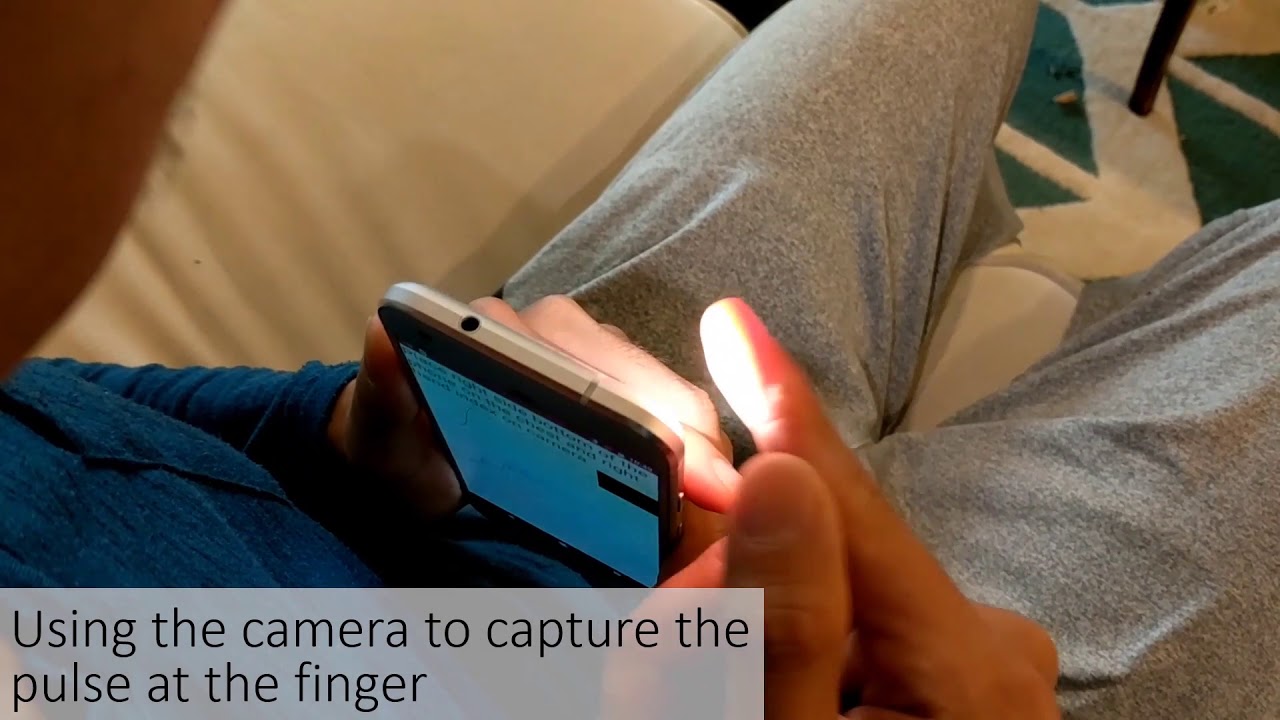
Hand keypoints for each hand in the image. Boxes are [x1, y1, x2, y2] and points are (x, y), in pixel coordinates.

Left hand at [328, 295, 735, 568]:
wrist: (407, 453)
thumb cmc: (399, 449)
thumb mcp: (384, 434)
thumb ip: (382, 393)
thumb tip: (382, 334)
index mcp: (508, 330)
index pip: (600, 370)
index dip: (656, 420)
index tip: (698, 476)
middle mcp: (555, 324)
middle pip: (649, 379)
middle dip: (695, 439)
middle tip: (728, 503)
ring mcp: (589, 347)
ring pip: (666, 387)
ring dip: (698, 441)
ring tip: (724, 500)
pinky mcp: (607, 373)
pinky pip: (663, 400)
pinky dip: (687, 441)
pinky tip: (703, 484)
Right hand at [672, 298, 1058, 717]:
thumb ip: (785, 627)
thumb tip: (781, 479)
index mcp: (966, 668)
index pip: (852, 506)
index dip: (782, 406)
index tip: (734, 322)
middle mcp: (992, 655)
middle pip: (831, 562)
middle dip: (738, 576)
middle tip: (664, 629)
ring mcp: (980, 679)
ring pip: (835, 602)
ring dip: (761, 627)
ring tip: (712, 683)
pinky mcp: (960, 699)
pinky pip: (857, 641)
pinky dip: (798, 655)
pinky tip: (770, 692)